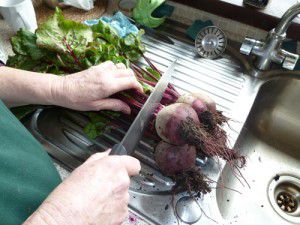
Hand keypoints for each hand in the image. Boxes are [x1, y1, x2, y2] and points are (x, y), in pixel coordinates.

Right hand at [24, 151, 140, 224]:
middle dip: (114, 183)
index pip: (134, 164)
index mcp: (113, 167)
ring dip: (113, 197)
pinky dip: (112, 210)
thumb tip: (108, 155)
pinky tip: (97, 210)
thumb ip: (99, 158)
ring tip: (95, 201)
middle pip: (125, 180)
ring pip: (122, 195)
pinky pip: (120, 209)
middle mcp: (122, 182)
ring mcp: (123, 199)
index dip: (128, 166)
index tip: (124, 169)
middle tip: (98, 187)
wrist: (64, 220)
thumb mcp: (81, 169)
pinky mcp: (122, 215)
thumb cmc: (68, 197)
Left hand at [52, 61, 142, 112]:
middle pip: (129, 72)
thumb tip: (127, 110)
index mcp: (108, 85)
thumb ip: (114, 105)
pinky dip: (117, 69)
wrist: (61, 89)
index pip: (130, 81)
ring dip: (126, 74)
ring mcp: (102, 68)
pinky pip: (112, 64)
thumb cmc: (77, 100)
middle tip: (133, 90)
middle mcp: (107, 74)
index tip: (139, 93)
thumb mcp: (96, 106)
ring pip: (122, 66)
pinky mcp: (97, 66)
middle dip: (134, 81)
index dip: (138, 87)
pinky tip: (114, 77)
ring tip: (124, 84)